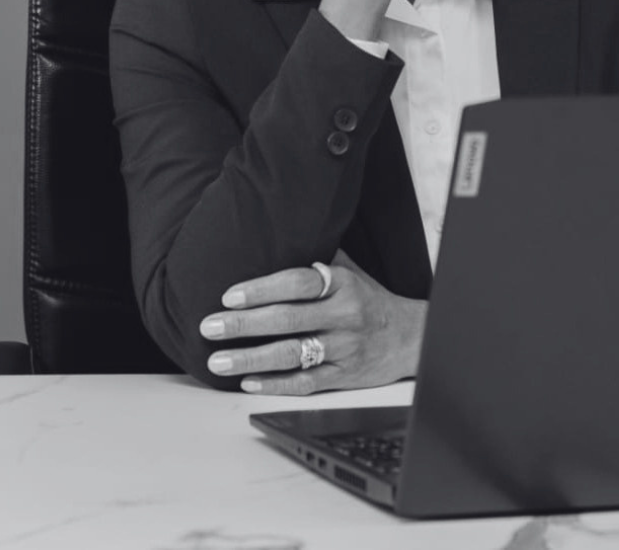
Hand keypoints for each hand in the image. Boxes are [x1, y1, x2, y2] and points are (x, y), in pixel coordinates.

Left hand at [198, 252, 426, 394]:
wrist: (409, 336)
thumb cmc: (366, 298)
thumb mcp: (348, 269)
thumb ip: (314, 257)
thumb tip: (268, 235)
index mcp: (342, 284)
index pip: (297, 283)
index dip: (261, 289)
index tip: (228, 295)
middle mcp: (344, 316)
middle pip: (287, 320)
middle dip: (243, 325)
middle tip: (209, 327)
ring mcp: (344, 349)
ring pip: (291, 355)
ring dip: (250, 359)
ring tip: (218, 361)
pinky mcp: (344, 377)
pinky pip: (305, 383)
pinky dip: (274, 384)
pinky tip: (248, 382)